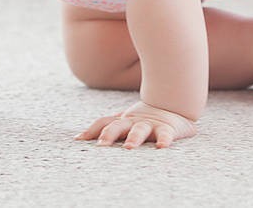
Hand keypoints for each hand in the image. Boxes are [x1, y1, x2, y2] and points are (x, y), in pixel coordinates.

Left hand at [76, 101, 196, 148]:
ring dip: (134, 138)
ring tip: (129, 148)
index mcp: (123, 121)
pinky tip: (161, 147)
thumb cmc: (144, 118)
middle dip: (110, 134)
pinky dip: (164, 140)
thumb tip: (77, 138)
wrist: (175, 104)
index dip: (93, 130)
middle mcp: (134, 122)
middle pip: (119, 126)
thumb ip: (104, 128)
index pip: (105, 123)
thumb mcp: (124, 122)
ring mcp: (151, 125)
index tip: (79, 140)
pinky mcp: (167, 129)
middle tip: (102, 145)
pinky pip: (166, 135)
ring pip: (140, 130)